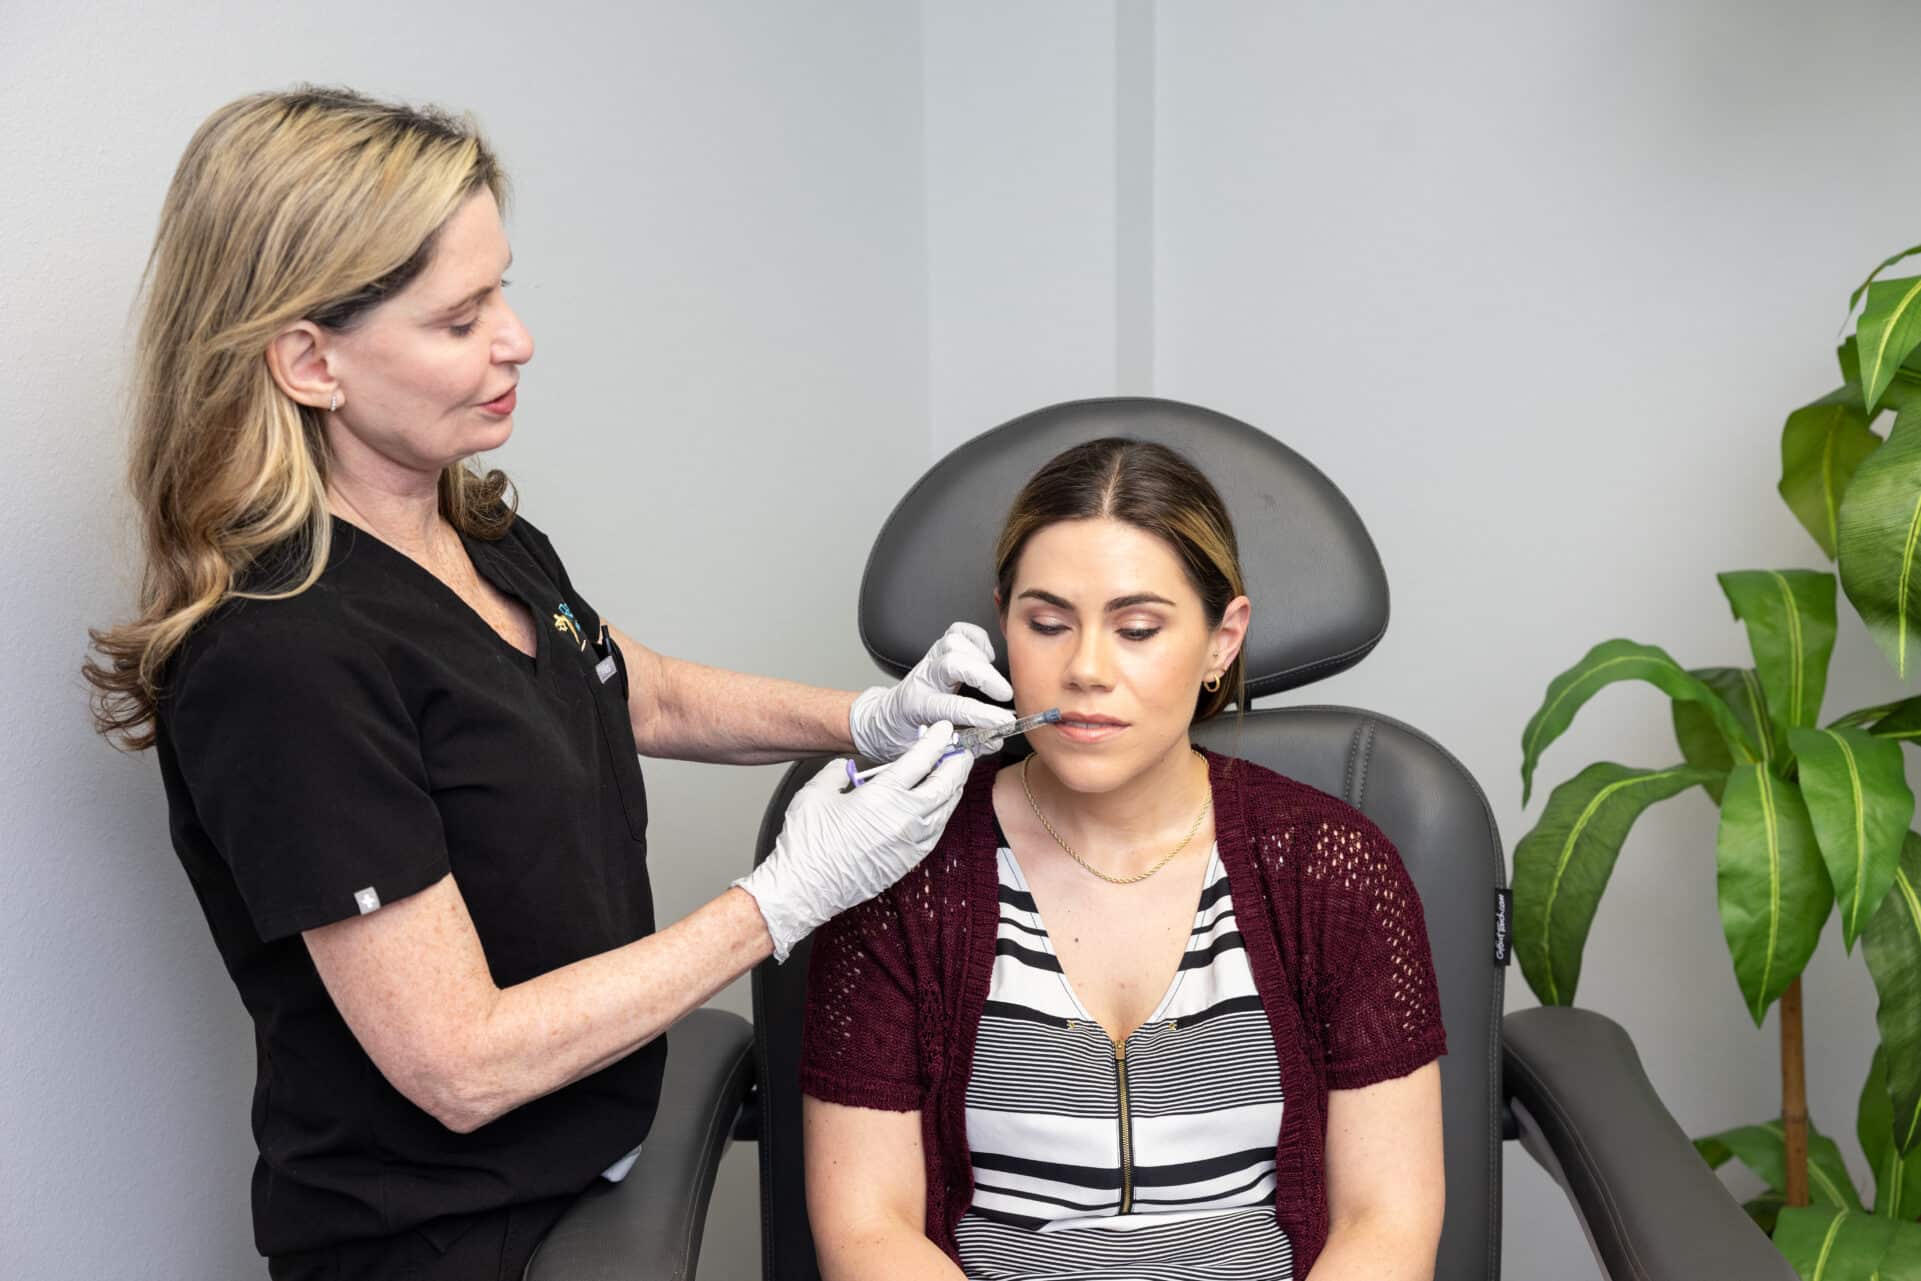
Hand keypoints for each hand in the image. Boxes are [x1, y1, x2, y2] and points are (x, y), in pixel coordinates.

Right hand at [735, 722, 973, 960]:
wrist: (803, 890)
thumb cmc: (806, 844)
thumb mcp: (817, 792)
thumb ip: (838, 772)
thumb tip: (850, 768)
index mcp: (882, 796)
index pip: (922, 759)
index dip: (936, 740)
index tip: (943, 730)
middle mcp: (904, 819)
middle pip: (945, 784)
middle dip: (956, 763)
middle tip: (958, 750)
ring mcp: (909, 843)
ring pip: (945, 809)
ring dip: (952, 788)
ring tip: (951, 775)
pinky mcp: (908, 861)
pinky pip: (935, 832)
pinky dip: (941, 814)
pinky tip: (936, 807)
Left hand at [849, 621, 1014, 761]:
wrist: (884, 720)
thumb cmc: (905, 736)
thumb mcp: (930, 750)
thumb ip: (965, 746)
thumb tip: (995, 740)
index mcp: (916, 707)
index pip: (951, 706)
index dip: (982, 714)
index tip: (1004, 721)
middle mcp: (921, 679)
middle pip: (952, 663)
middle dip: (985, 677)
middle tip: (1006, 694)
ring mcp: (928, 661)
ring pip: (953, 642)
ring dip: (978, 656)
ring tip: (992, 677)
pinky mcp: (936, 651)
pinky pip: (957, 631)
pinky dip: (977, 639)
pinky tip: (986, 657)